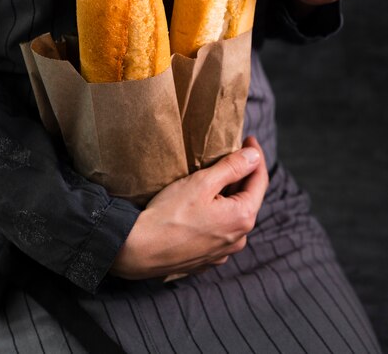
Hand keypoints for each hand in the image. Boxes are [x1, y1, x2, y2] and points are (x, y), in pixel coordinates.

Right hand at [109, 136, 267, 278]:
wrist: (138, 250)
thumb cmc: (169, 214)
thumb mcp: (203, 182)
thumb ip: (232, 167)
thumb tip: (254, 156)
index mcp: (243, 218)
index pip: (260, 180)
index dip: (255, 156)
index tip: (249, 139)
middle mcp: (239, 239)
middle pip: (247, 198)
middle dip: (242, 176)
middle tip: (231, 154)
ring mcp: (223, 252)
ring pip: (232, 216)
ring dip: (228, 196)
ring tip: (214, 178)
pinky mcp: (207, 259)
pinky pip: (218, 231)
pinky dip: (215, 214)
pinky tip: (200, 205)